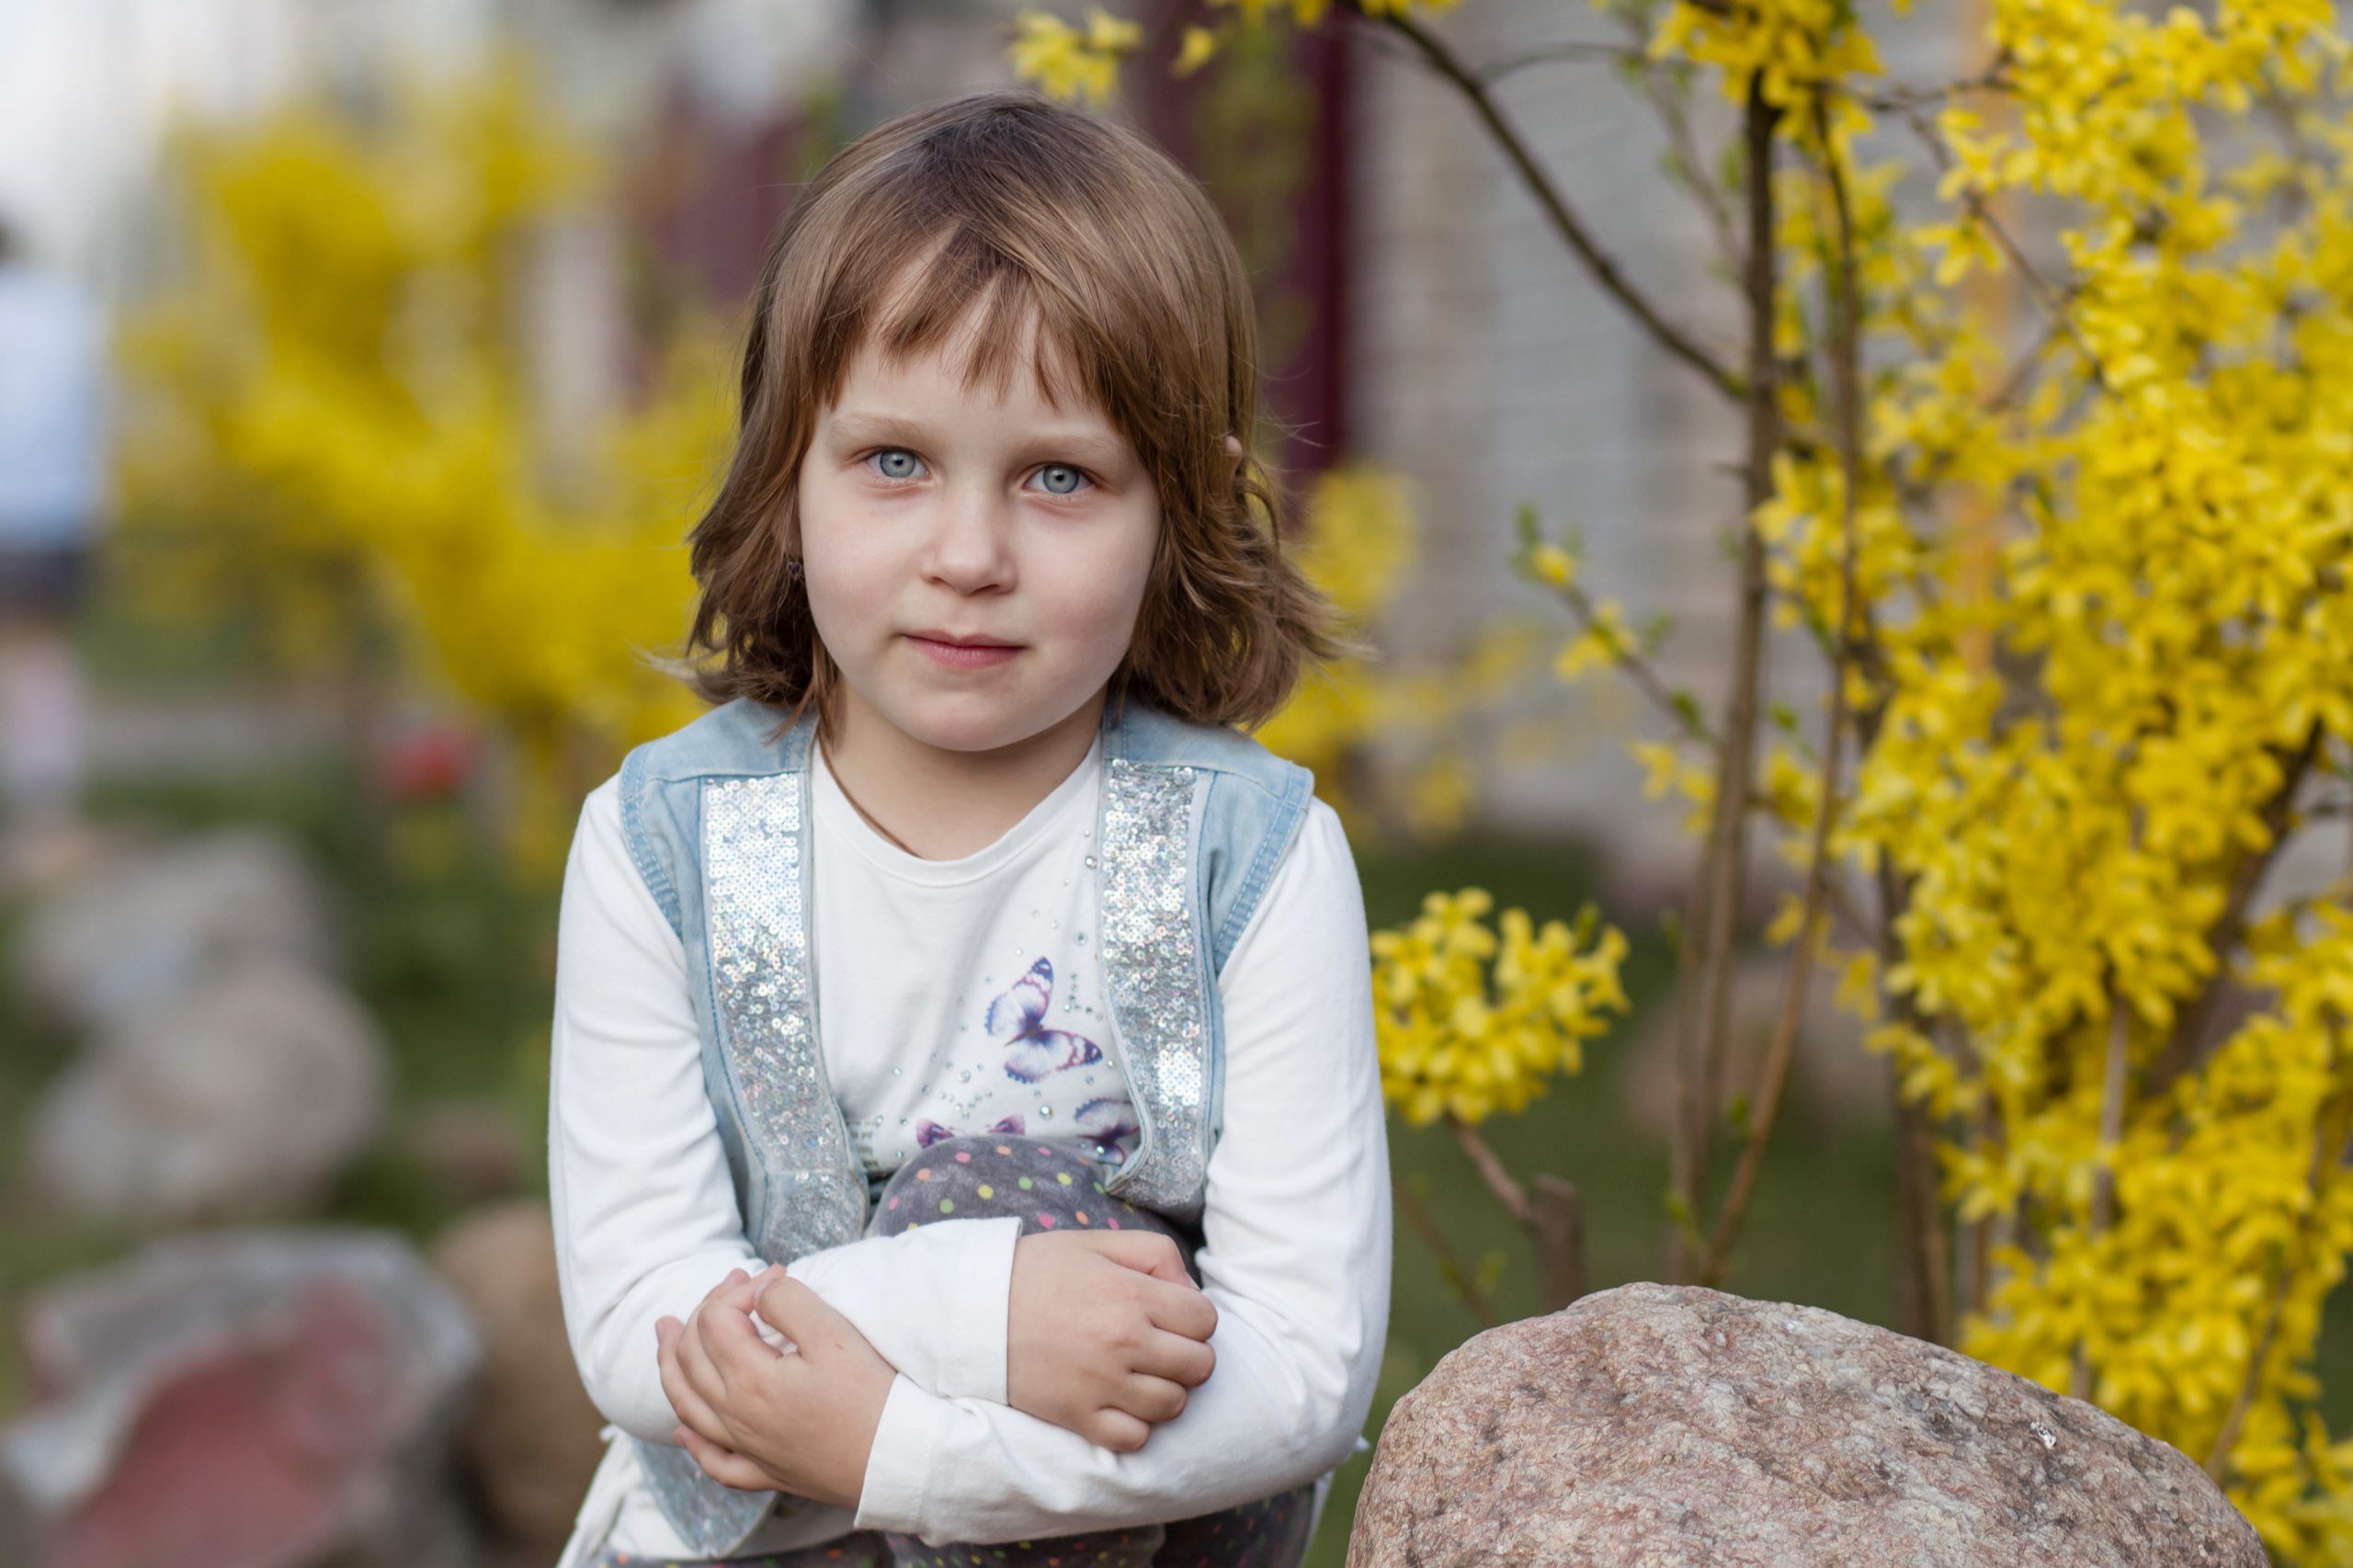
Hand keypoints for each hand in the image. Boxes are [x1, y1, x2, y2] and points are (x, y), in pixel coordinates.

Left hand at [656, 1266, 895, 1504]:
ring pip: (688, 1405)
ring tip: (664, 1334)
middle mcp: (736, 1417)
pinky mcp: (767, 1472)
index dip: (740, 1288)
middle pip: (692, 1356)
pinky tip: (683, 1431)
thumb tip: (761, 1294)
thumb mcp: (834, 1333)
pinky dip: (692, 1442)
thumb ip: (788, 1302)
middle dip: (704, 1309)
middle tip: (732, 1281)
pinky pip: (714, 1460)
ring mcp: (748, 1449)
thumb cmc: (873, 1395)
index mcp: (749, 1380)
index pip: (716, 1319)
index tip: (778, 1277)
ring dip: (670, 1365)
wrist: (900, 1460)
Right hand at [1006, 1231, 1216, 1451]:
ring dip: (1165, 1390)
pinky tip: (1119, 1402)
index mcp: (1130, 1294)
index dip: (1195, 1317)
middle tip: (1161, 1346)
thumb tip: (1190, 1290)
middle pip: (1199, 1365)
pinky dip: (1135, 1425)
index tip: (1171, 1316)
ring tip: (1140, 1374)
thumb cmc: (1036, 1271)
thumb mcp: (1097, 1243)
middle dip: (1188, 1354)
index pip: (1205, 1319)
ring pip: (1173, 1405)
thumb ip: (1154, 1253)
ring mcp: (1101, 1384)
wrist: (971, 1309)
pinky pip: (1134, 1438)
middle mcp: (1122, 1341)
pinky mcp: (1077, 1416)